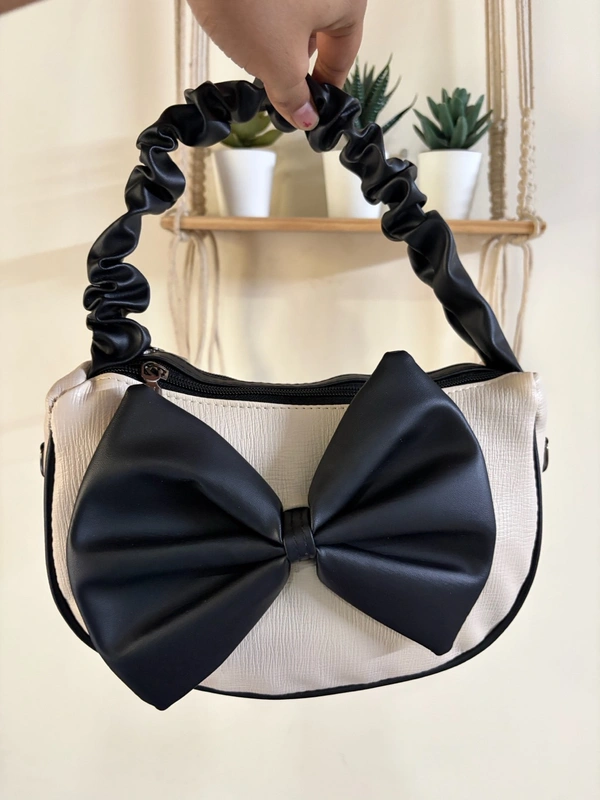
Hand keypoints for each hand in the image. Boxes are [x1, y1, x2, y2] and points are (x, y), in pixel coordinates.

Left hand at [187, 0, 366, 129]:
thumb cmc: (250, 1)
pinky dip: (266, 15)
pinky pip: (277, 0)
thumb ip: (294, 96)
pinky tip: (245, 24)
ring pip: (298, 14)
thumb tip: (306, 117)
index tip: (310, 110)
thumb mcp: (277, 63)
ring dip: (281, 39)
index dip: (325, 89)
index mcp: (348, 1)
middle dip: (299, 61)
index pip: (344, 56)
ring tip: (256, 52)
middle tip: (278, 84)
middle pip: (323, 32)